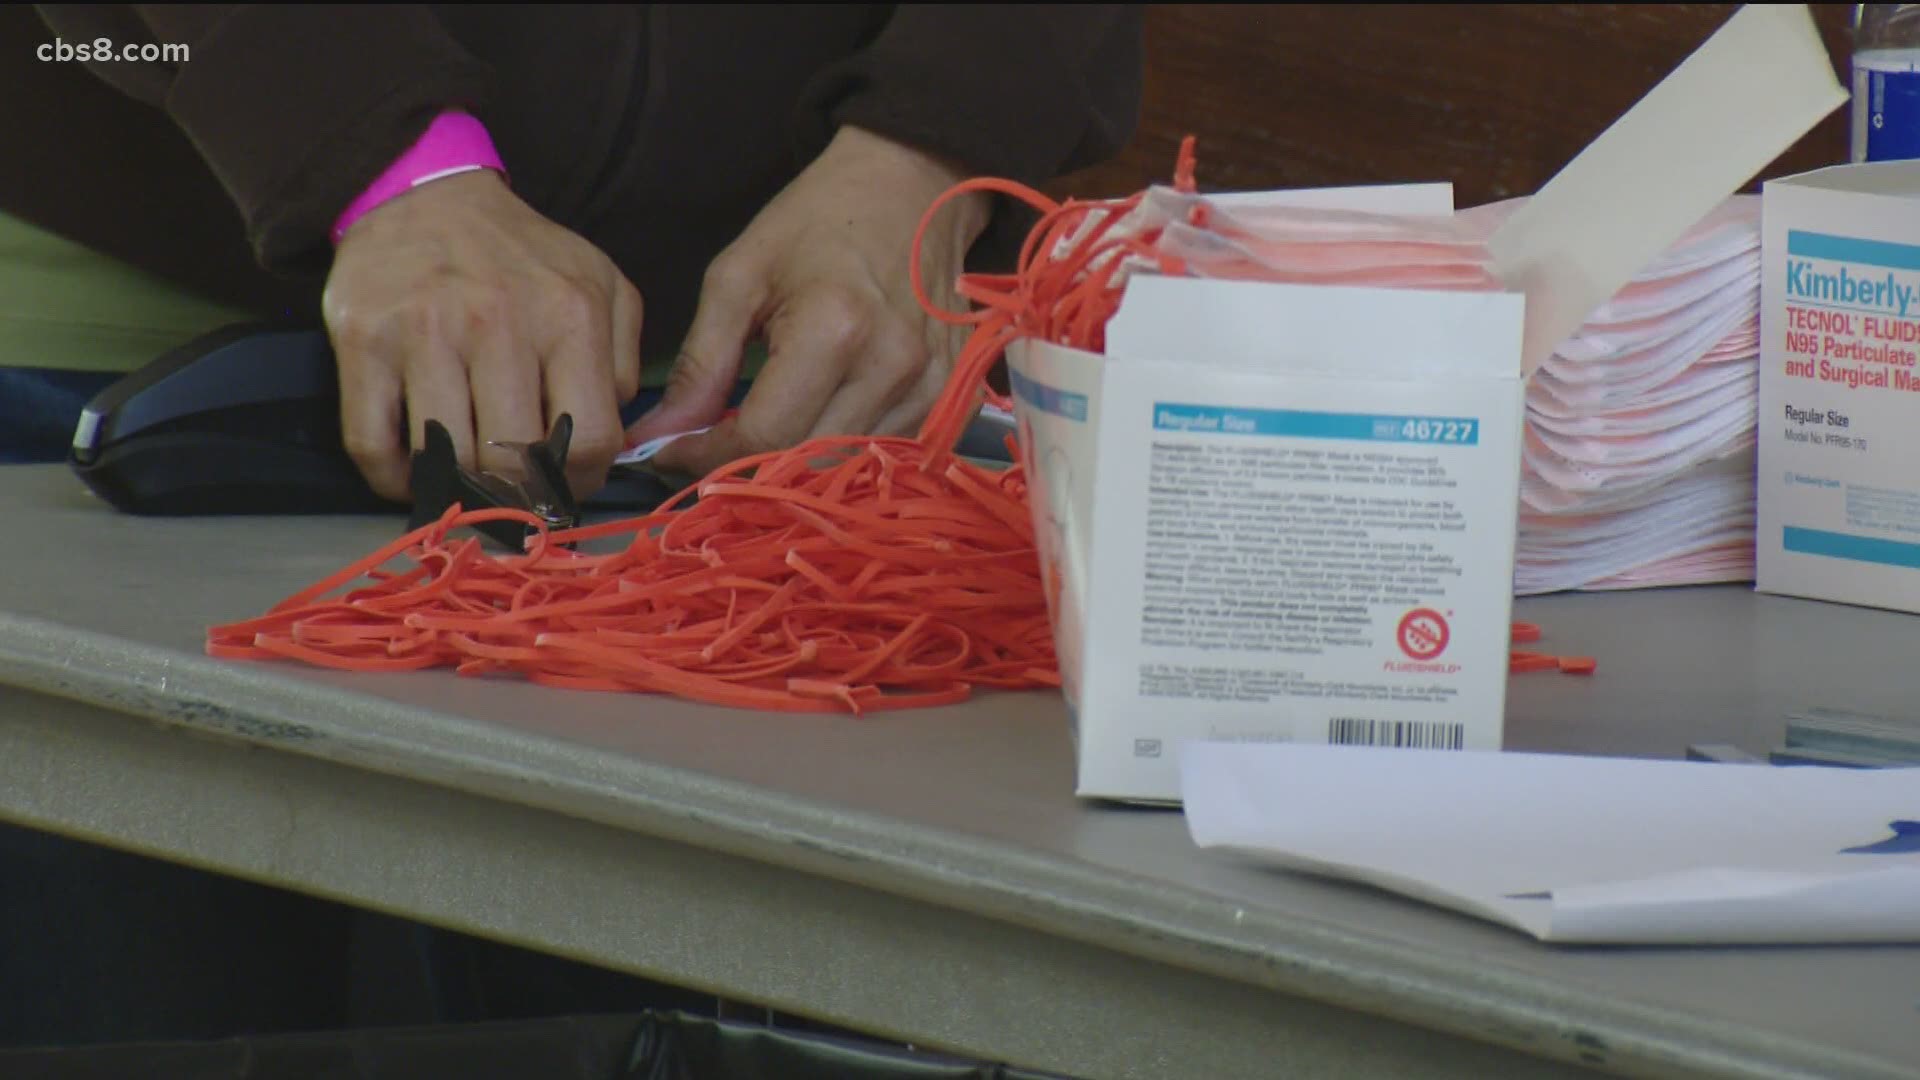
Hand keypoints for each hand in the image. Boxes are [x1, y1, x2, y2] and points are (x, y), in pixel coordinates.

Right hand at [322, 169, 642, 501]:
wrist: (424, 196)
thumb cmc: (521, 257)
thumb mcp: (600, 287)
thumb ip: (621, 363)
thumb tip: (611, 444)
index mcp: (568, 315)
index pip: (589, 440)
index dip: (581, 481)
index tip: (566, 484)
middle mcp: (497, 322)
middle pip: (514, 463)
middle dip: (519, 495)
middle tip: (514, 493)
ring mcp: (424, 332)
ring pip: (446, 460)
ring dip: (458, 489)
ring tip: (467, 481)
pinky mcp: (362, 340)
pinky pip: (372, 446)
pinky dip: (394, 479)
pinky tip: (416, 469)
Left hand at [626, 125, 991, 477]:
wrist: (914, 185)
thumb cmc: (818, 220)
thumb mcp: (739, 275)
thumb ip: (700, 364)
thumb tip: (660, 437)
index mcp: (834, 329)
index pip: (762, 436)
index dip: (706, 456)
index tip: (671, 451)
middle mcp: (892, 368)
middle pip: (806, 465)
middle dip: (746, 468)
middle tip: (709, 447)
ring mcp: (933, 388)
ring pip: (847, 469)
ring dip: (796, 466)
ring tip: (762, 432)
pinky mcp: (956, 398)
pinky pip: (887, 455)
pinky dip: (844, 453)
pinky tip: (819, 422)